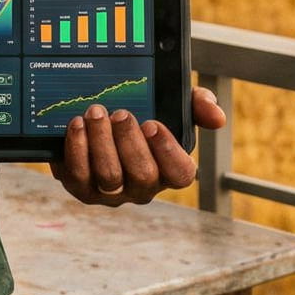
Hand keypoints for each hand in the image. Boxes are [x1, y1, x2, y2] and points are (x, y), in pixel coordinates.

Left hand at [50, 85, 225, 206]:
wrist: (100, 114)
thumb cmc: (143, 111)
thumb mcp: (173, 103)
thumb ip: (198, 104)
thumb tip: (217, 116)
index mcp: (170, 168)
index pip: (180, 174)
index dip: (168, 152)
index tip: (153, 124)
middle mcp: (143, 186)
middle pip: (143, 177)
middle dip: (130, 143)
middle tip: (120, 113)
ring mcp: (112, 191)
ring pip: (110, 177)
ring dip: (102, 142)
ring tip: (95, 112)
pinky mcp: (83, 188)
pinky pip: (79, 177)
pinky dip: (77, 149)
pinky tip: (77, 125)